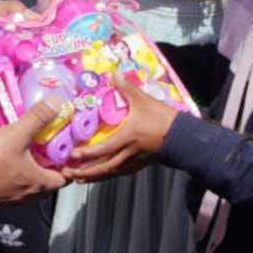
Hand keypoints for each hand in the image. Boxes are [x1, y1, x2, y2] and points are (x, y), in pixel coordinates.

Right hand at [0, 97, 68, 208]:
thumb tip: (57, 103)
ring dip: (31, 170)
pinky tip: (7, 159)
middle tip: (48, 147)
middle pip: (48, 182)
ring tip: (27, 151)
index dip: (68, 165)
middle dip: (50, 166)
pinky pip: (13, 187)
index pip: (65, 179)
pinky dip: (15, 174)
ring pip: (29, 185)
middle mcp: (27, 196)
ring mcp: (11, 199)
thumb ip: (37, 118)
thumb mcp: (15, 134)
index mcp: (38, 184)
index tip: (66, 150)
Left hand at [64, 73, 178, 183]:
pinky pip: (120, 172)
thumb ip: (128, 88)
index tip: (72, 155)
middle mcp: (128, 153)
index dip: (87, 154)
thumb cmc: (163, 119)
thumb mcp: (144, 101)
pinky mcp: (140, 164)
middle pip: (103, 168)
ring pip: (111, 173)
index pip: (103, 149)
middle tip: (67, 175)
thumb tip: (114, 73)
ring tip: (78, 179)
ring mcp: (134, 161)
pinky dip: (108, 175)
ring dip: (94, 177)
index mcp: (127, 138)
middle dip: (85, 173)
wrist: (184, 138)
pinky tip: (102, 175)